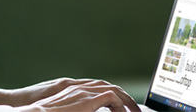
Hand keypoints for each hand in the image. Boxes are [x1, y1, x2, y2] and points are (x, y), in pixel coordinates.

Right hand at [0, 78, 139, 111]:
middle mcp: (77, 87)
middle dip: (124, 97)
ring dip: (126, 101)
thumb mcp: (59, 108)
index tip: (120, 106)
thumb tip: (81, 111)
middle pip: (107, 85)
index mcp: (71, 89)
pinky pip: (110, 97)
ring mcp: (81, 91)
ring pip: (111, 89)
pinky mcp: (85, 99)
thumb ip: (72, 108)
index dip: (111, 95)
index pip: (96, 87)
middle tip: (135, 110)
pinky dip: (120, 105)